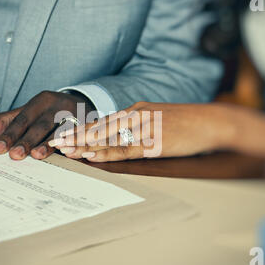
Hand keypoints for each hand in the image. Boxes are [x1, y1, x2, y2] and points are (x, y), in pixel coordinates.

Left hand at [0, 91, 94, 159]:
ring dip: (48, 143)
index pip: (22, 118)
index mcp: (42, 100)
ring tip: (36, 155)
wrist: (83, 103)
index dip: (10, 133)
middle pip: (40, 125)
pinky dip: (71, 144)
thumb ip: (10, 119)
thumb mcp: (31, 110)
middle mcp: (58, 105)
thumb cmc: (51, 111)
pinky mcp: (88, 123)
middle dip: (27, 140)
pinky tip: (65, 152)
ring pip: (60, 130)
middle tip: (14, 155)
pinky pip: (78, 135)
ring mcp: (75, 113)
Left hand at [49, 102, 236, 161]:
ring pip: (108, 138)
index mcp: (136, 110)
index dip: (82, 128)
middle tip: (53, 141)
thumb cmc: (187, 122)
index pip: (103, 121)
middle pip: (100, 127)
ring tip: (64, 149)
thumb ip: (139, 125)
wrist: (212, 122)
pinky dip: (107, 152)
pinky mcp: (154, 144)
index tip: (63, 134)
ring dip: (84, 144)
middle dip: (75, 135)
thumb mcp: (159, 118)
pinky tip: (92, 154)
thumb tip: (122, 136)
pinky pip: (126, 149)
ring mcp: (144, 129)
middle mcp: (136, 116)